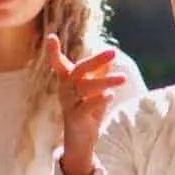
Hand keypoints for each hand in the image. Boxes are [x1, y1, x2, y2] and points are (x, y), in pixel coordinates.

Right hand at [46, 35, 125, 174]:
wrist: (81, 138)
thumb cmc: (88, 109)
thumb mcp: (95, 89)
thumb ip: (100, 73)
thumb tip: (109, 55)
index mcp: (67, 80)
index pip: (58, 63)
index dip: (53, 51)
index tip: (51, 37)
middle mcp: (64, 89)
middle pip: (78, 70)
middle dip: (96, 60)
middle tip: (114, 52)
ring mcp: (68, 103)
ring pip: (85, 88)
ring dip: (105, 81)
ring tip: (123, 78)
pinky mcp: (75, 117)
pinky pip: (86, 106)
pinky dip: (99, 100)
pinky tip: (110, 95)